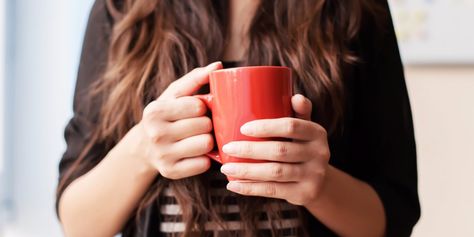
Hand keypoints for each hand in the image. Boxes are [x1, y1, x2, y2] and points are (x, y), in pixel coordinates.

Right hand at [138, 62, 221, 178]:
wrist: (143, 147)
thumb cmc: (166, 115)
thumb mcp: (174, 94)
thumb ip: (195, 78)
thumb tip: (218, 66)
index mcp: (156, 111)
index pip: (197, 106)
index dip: (203, 107)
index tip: (198, 109)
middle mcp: (156, 134)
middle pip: (204, 126)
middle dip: (208, 124)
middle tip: (201, 125)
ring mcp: (163, 155)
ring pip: (206, 145)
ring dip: (208, 141)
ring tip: (200, 138)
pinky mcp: (171, 172)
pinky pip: (203, 164)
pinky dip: (205, 158)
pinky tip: (196, 153)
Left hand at [220, 94, 329, 205]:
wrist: (319, 181)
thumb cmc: (302, 147)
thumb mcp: (304, 129)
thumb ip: (298, 112)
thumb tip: (295, 96)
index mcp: (317, 133)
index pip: (291, 126)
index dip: (266, 127)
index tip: (242, 128)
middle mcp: (320, 154)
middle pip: (280, 150)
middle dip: (250, 150)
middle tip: (227, 147)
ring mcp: (314, 176)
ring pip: (275, 173)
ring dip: (247, 171)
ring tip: (225, 168)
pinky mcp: (305, 194)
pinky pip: (273, 191)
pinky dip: (251, 188)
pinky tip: (233, 184)